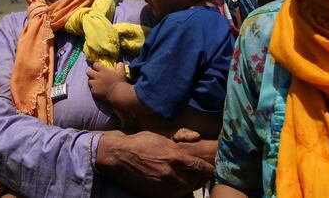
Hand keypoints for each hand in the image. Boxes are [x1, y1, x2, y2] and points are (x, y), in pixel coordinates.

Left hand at [87, 62, 126, 101]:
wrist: (118, 94)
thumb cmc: (120, 82)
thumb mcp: (121, 72)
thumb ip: (120, 66)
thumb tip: (119, 63)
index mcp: (103, 71)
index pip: (95, 64)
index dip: (96, 65)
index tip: (98, 67)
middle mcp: (97, 76)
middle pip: (88, 72)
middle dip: (91, 73)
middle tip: (95, 75)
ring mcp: (95, 84)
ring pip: (89, 81)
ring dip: (92, 81)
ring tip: (96, 84)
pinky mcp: (94, 91)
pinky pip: (91, 89)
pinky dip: (94, 89)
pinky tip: (98, 90)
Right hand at [96, 131, 214, 197]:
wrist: (118, 156)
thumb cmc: (141, 143)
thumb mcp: (163, 137)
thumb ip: (181, 137)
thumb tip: (197, 138)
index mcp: (175, 157)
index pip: (201, 168)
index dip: (208, 168)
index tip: (210, 166)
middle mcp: (171, 174)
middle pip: (196, 182)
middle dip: (200, 177)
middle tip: (201, 173)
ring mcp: (163, 186)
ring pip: (186, 190)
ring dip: (190, 185)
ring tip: (190, 179)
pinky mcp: (155, 194)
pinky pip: (174, 195)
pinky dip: (178, 191)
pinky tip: (177, 184)